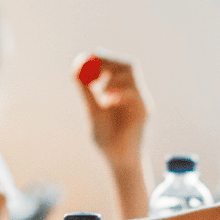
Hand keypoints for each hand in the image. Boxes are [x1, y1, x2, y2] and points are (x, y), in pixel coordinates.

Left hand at [74, 52, 148, 166]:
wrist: (120, 162)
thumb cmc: (108, 140)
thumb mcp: (93, 111)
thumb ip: (86, 92)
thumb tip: (75, 69)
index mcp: (122, 92)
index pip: (118, 65)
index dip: (105, 57)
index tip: (89, 56)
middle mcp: (134, 93)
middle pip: (127, 65)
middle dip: (109, 61)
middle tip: (93, 67)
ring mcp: (141, 101)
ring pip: (131, 73)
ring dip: (112, 77)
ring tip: (102, 93)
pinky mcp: (144, 111)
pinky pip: (133, 91)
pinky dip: (118, 90)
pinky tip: (109, 102)